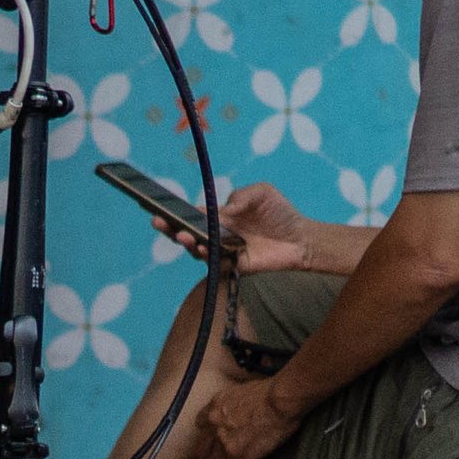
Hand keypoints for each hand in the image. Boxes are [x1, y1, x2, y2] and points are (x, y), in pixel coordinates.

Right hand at [154, 181, 309, 274]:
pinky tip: (201, 247)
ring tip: (181, 234)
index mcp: (220, 216)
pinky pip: (214, 262)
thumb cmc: (280, 214)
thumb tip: (219, 211)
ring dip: (186, 242)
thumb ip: (239, 197)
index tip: (157, 206)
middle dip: (170, 228)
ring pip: (196, 248)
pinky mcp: (233, 266)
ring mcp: (223, 251)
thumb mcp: (261, 192)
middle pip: (187, 233)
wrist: (301, 238)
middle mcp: (218, 234)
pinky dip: (206, 255)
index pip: (192, 215)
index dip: (175, 212)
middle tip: (158, 221)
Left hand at [201, 377, 303, 458]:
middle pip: (202, 450)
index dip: (209, 434)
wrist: (280, 400)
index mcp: (214, 406)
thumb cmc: (270, 391)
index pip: (200, 425)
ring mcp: (223, 442)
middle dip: (211, 455)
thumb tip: (239, 410)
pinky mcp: (237, 455)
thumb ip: (232, 403)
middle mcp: (213, 424)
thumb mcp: (241, 390)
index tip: (218, 439)